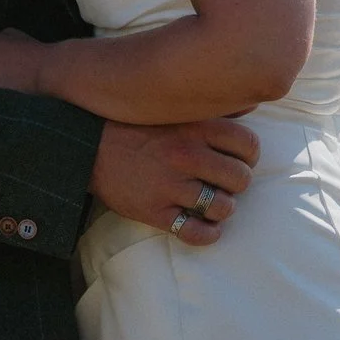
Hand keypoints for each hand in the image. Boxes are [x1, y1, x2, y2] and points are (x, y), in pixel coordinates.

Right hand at [89, 119, 259, 247]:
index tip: (239, 159)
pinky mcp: (155, 211)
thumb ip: (212, 108)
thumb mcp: (172, 107)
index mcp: (194, 127)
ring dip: (222, 208)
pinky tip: (206, 226)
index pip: (249, 145)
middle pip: (241, 179)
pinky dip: (208, 234)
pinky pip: (196, 233)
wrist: (88, 146)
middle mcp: (187, 155)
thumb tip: (251, 105)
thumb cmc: (135, 125)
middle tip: (223, 182)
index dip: (249, 155)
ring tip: (212, 202)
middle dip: (236, 183)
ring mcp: (170, 185)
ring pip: (223, 207)